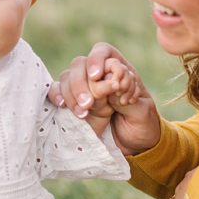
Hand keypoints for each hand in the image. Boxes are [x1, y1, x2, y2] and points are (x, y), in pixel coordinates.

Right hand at [47, 42, 161, 153]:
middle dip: (81, 82)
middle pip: (81, 64)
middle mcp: (99, 76)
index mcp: (119, 71)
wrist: (135, 146)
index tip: (96, 76)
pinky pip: (57, 91)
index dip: (97, 59)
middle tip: (89, 104)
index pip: (103, 51)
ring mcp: (84, 89)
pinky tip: (62, 105)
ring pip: (67, 77)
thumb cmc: (142, 125)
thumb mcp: (142, 112)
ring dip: (71, 93)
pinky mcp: (73, 103)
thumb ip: (126, 98)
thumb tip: (108, 87)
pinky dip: (56, 95)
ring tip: (83, 113)